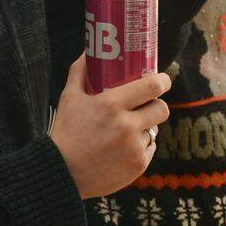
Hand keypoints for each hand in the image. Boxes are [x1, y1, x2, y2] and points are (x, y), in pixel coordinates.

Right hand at [50, 56, 170, 198]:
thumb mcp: (68, 97)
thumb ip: (79, 72)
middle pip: (161, 108)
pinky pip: (149, 148)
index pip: (152, 86)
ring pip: (155, 129)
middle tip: (146, 104)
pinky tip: (124, 147)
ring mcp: (134, 147)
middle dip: (156, 104)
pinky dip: (140, 145)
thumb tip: (87, 52)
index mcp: (111, 105)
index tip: (162, 79)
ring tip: (128, 128)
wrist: (63, 173)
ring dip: (145, 126)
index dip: (162, 81)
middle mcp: (127, 126)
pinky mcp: (139, 166)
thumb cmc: (66, 132)